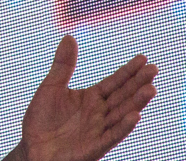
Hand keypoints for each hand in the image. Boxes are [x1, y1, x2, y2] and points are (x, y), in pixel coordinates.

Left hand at [19, 36, 157, 160]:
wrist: (31, 148)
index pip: (114, 82)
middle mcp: (99, 113)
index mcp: (91, 98)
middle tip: (154, 69)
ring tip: (151, 89)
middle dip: (138, 83)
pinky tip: (135, 115)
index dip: (128, 71)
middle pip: (123, 96)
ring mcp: (98, 130)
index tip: (144, 58)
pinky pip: (111, 136)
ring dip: (137, 103)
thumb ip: (63, 64)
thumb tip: (69, 36)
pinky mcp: (94, 147)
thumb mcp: (51, 86)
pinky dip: (123, 126)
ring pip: (122, 114)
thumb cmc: (41, 119)